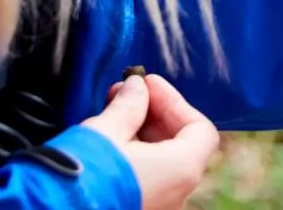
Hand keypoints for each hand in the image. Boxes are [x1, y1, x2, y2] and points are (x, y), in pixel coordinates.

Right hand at [81, 74, 218, 209]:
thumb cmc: (82, 175)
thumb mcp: (106, 130)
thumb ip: (128, 105)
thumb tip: (137, 87)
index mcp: (181, 170)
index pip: (199, 129)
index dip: (173, 101)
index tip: (147, 85)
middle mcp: (176, 195)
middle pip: (181, 146)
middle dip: (154, 114)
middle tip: (125, 93)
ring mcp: (156, 207)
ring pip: (161, 164)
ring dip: (141, 133)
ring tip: (110, 113)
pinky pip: (145, 180)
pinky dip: (134, 157)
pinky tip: (108, 141)